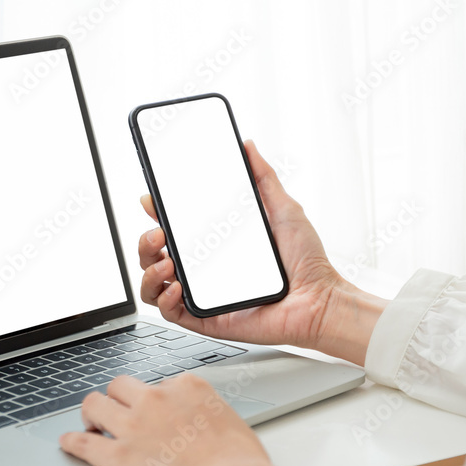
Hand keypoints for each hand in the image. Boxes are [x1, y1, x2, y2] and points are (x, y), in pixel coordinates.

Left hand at [59, 374, 316, 465]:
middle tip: (116, 414)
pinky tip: (68, 442)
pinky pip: (83, 442)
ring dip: (92, 413)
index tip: (153, 413)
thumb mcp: (231, 423)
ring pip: (95, 403)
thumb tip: (204, 428)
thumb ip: (208, 417)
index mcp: (187, 387)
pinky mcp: (118, 457)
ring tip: (91, 423)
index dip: (154, 401)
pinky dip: (72, 442)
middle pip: (121, 385)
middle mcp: (156, 398)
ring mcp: (134, 426)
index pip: (159, 383)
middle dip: (118, 399)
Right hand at [138, 140, 385, 365]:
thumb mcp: (283, 209)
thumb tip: (248, 146)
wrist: (320, 299)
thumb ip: (263, 177)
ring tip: (167, 261)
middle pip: (153, 256)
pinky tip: (177, 287)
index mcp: (216, 245)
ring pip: (152, 285)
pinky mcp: (206, 319)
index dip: (155, 215)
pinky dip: (164, 299)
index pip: (173, 229)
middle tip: (159, 233)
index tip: (152, 201)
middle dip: (144, 242)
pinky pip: (170, 312)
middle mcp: (204, 270)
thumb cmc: (307, 261)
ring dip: (148, 270)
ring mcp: (203, 295)